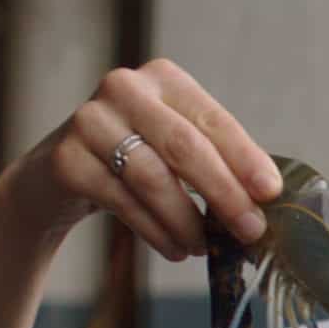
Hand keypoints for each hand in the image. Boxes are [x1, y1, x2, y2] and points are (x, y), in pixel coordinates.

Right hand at [0, 58, 285, 260]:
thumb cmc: (133, 160)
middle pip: (184, 147)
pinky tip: (175, 249)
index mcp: (163, 78)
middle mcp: (124, 88)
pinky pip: (122, 201)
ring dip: (187, 221)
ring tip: (204, 248)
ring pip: (152, 178)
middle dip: (224, 194)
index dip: (245, 158)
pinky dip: (156, 231)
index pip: (213, 120)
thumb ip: (215, 160)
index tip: (271, 193)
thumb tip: (266, 200)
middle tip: (250, 231)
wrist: (57, 175)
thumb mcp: (173, 147)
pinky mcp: (66, 158)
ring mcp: (89, 120)